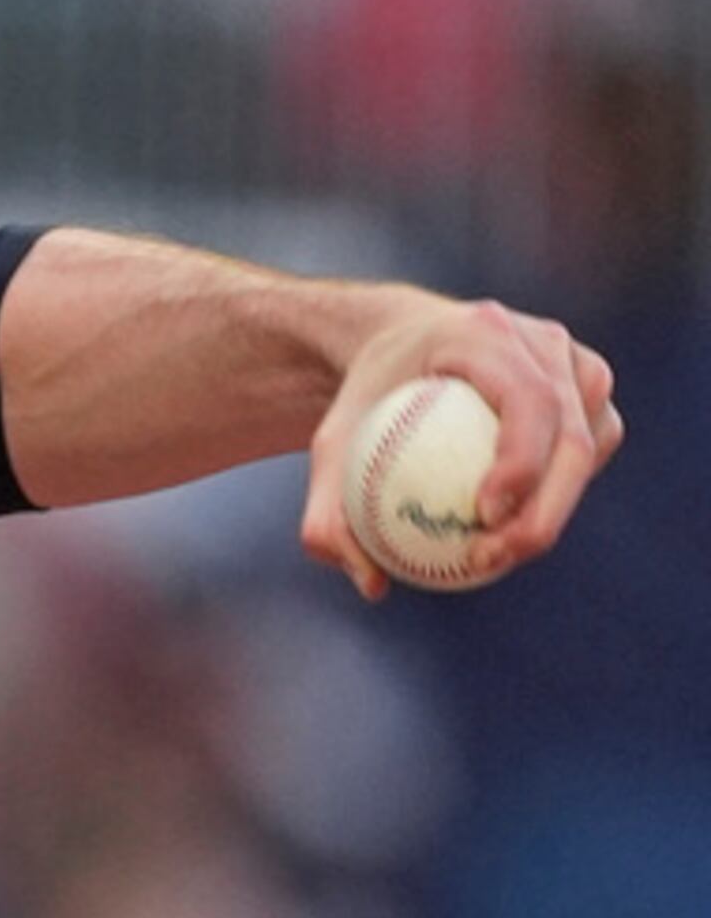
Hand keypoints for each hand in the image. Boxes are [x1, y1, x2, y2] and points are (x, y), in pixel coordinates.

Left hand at [300, 293, 619, 598]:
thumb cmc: (366, 397)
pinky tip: (509, 527)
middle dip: (544, 509)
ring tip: (494, 551)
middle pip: (572, 434)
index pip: (527, 399)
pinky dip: (556, 493)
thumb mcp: (329, 444)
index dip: (521, 460)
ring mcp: (573, 362)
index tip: (484, 516)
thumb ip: (329, 513)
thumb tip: (370, 584)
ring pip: (589, 447)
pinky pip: (588, 452)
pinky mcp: (587, 388)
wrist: (400, 345)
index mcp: (484, 334)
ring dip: (553, 507)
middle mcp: (542, 342)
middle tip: (492, 557)